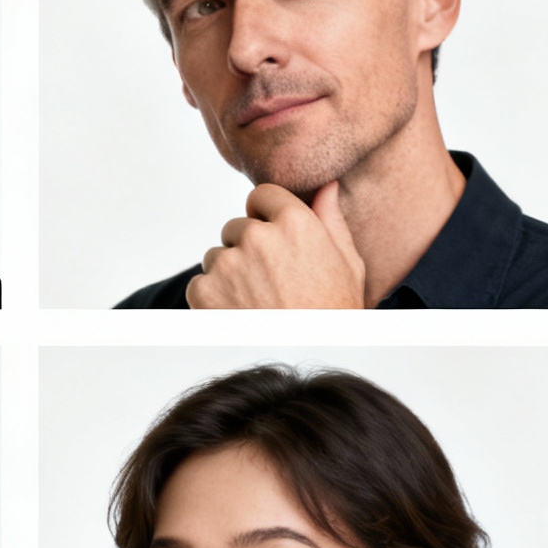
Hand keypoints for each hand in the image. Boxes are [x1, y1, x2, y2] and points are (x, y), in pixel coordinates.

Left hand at [186, 181, 367, 307]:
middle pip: (236, 227)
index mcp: (295, 223)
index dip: (266, 217)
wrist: (310, 363)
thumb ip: (331, 219)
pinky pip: (201, 284)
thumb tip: (325, 185)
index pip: (261, 195)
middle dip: (247, 249)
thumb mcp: (347, 264)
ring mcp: (229, 265)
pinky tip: (241, 317)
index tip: (274, 240)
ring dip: (229, 275)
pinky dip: (213, 301)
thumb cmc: (333, 316)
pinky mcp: (206, 292)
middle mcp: (258, 237)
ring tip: (257, 304)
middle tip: (270, 283)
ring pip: (217, 257)